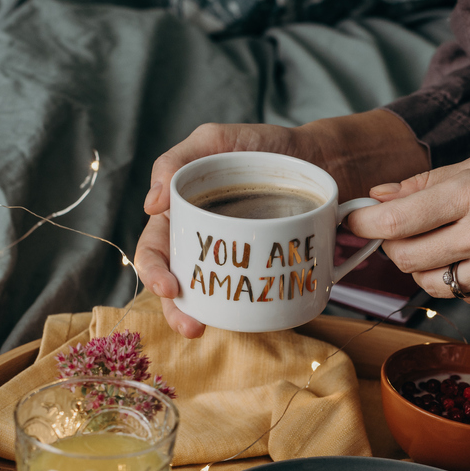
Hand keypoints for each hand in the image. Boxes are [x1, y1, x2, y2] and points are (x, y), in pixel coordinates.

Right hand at [134, 123, 322, 337]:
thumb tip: (151, 204)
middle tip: (190, 326)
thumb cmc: (259, 146)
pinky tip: (250, 321)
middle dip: (176, 310)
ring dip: (202, 318)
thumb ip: (178, 160)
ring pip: (208, 297)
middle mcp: (202, 243)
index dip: (153, 271)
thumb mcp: (215, 140)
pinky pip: (248, 296)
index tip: (169, 287)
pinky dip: (244, 312)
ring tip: (206, 329)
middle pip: (177, 283)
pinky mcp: (263, 271)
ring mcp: (234, 260)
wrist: (318, 157)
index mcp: (181, 216)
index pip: (155, 249)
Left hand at [343, 150, 469, 309]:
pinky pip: (465, 298)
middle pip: (406, 258)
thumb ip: (427, 183)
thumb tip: (378, 198)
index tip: (354, 221)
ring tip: (450, 245)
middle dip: (394, 246)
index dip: (365, 224)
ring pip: (431, 284)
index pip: (398, 221)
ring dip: (427, 267)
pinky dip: (462, 282)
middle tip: (404, 234)